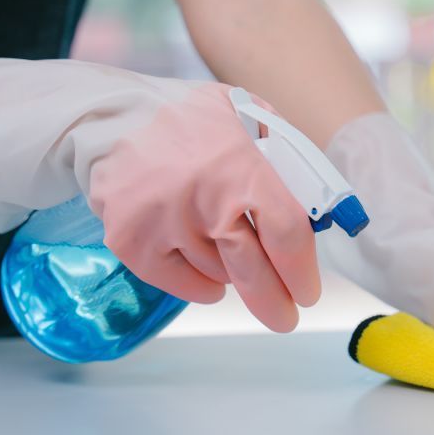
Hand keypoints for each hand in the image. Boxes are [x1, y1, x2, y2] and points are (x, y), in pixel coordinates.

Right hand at [87, 80, 319, 331]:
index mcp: (242, 167)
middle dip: (274, 301)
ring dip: (233, 275)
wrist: (113, 117)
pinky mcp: (131, 241)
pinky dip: (200, 284)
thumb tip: (320, 208)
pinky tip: (209, 274)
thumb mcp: (250, 117)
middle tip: (285, 317)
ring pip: (218, 275)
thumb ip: (285, 158)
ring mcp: (165, 223)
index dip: (301, 270)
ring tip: (232, 255)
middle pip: (252, 270)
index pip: (286, 233)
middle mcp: (204, 199)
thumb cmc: (193, 121)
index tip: (308, 292)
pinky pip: (180, 283)